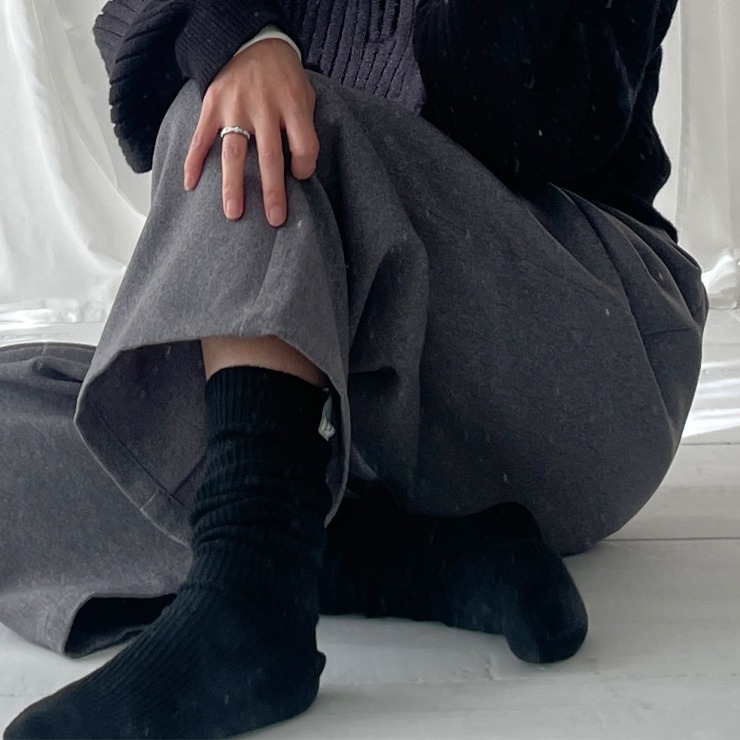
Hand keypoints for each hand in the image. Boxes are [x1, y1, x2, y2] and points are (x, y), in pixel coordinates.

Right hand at [183, 39, 318, 225]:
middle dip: (272, 192)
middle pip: (270, 157)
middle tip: (274, 219)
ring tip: (233, 213)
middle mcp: (263, 107)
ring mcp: (235, 107)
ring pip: (234, 153)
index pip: (304, 146)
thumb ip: (303, 127)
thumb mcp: (304, 94)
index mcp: (292, 105)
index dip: (305, 166)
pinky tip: (190, 184)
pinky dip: (193, 162)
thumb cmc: (284, 77)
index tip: (299, 176)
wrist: (252, 40)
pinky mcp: (212, 105)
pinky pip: (201, 138)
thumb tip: (298, 168)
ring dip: (233, 185)